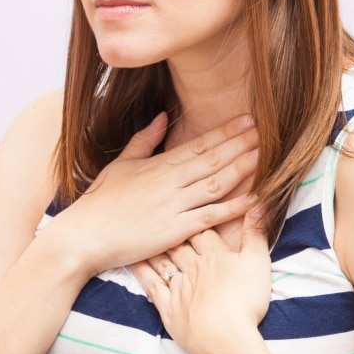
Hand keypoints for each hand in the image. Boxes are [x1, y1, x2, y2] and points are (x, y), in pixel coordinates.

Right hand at [51, 112, 259, 275]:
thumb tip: (162, 117)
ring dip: (244, 169)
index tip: (248, 120)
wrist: (84, 235)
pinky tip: (255, 199)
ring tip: (267, 156)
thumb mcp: (121, 164)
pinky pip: (211, 217)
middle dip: (243, 145)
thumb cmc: (100, 202)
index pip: (200, 144)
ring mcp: (175, 205)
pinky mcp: (176, 230)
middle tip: (269, 131)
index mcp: (160, 165)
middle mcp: (171, 182)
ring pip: (217, 183)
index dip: (227, 132)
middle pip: (214, 160)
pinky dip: (234, 208)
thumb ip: (144, 140)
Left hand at [134, 207, 270, 353]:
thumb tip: (258, 203)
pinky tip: (134, 261)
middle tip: (160, 215)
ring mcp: (178, 287)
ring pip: (163, 260)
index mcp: (215, 256)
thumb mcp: (258, 263)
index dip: (197, 218)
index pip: (203, 230)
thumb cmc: (245, 301)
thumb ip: (256, 233)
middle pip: (180, 242)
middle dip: (172, 229)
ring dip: (155, 246)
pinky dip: (142, 271)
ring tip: (144, 233)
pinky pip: (152, 285)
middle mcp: (193, 267)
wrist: (224, 338)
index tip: (190, 208)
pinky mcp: (168, 308)